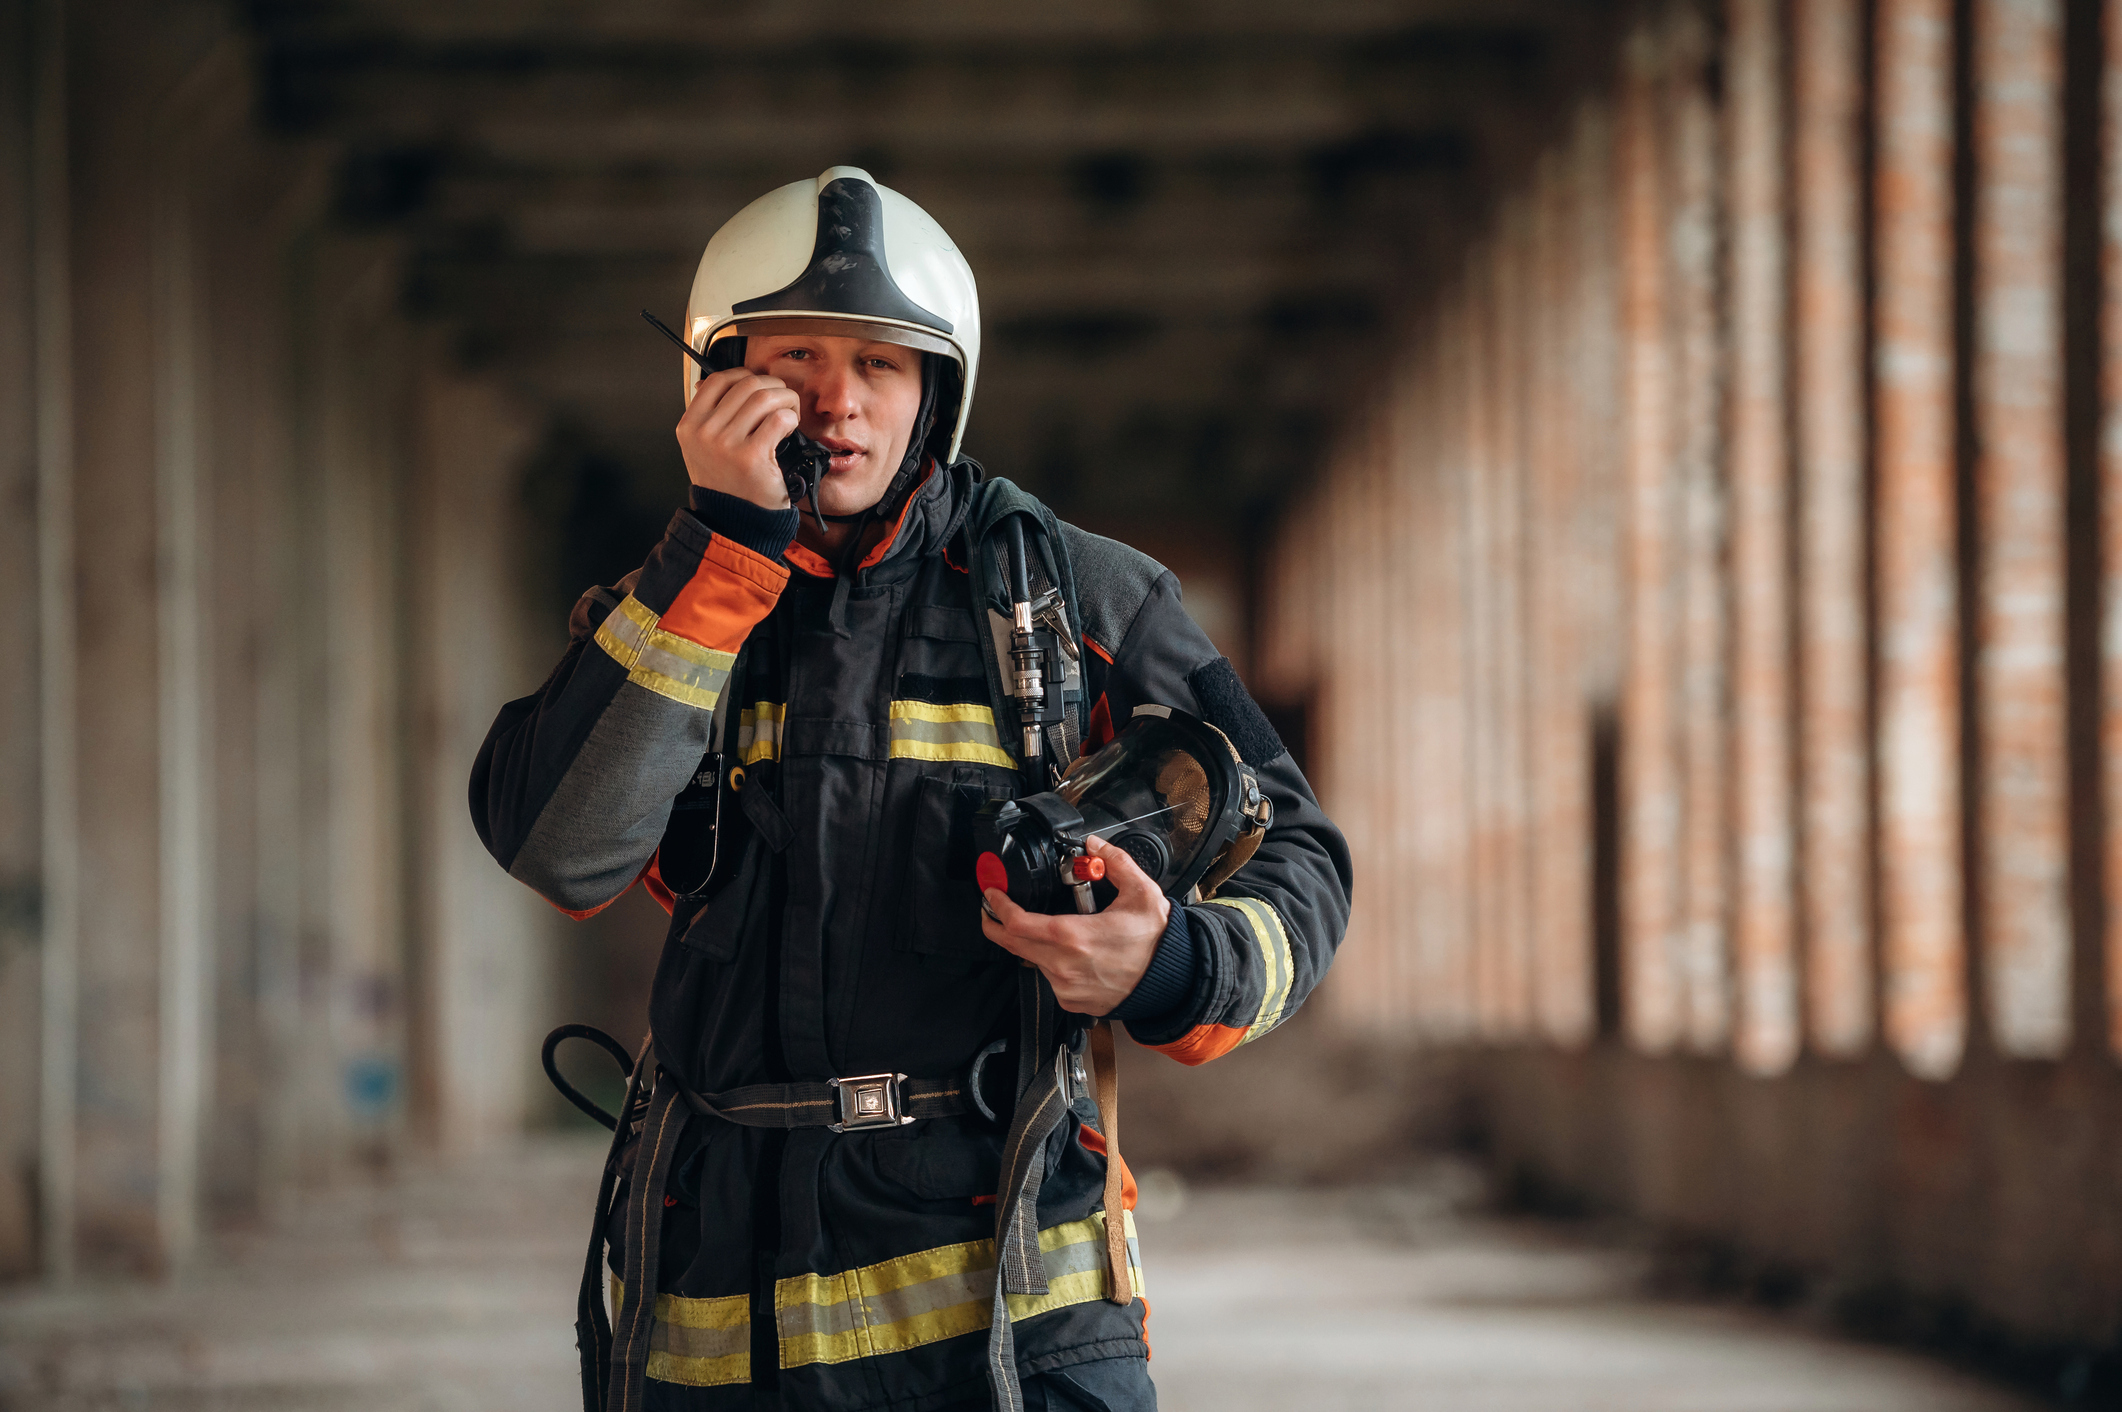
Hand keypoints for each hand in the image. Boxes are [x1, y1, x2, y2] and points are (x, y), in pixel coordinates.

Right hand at [675, 367, 799, 507]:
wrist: (732, 523)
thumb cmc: (725, 485)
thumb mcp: (702, 449)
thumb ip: (709, 417)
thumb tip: (724, 381)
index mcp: (689, 426)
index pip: (718, 380)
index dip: (745, 375)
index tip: (759, 387)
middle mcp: (703, 433)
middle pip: (746, 384)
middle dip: (773, 387)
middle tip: (783, 402)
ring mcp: (726, 444)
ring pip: (765, 397)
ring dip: (786, 400)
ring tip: (789, 416)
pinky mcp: (751, 457)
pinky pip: (779, 419)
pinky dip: (791, 419)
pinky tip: (789, 431)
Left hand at [981, 834, 1171, 1015]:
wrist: (1172, 980)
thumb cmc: (1156, 941)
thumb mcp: (1141, 892)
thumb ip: (1115, 861)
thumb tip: (1095, 845)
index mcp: (1074, 937)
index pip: (1018, 924)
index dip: (998, 908)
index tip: (992, 894)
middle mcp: (1064, 966)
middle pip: (1013, 944)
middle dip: (997, 924)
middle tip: (993, 909)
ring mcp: (1066, 987)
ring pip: (1032, 960)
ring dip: (1031, 943)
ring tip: (1048, 927)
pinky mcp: (1071, 1001)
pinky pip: (1049, 978)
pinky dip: (1050, 962)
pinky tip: (1069, 952)